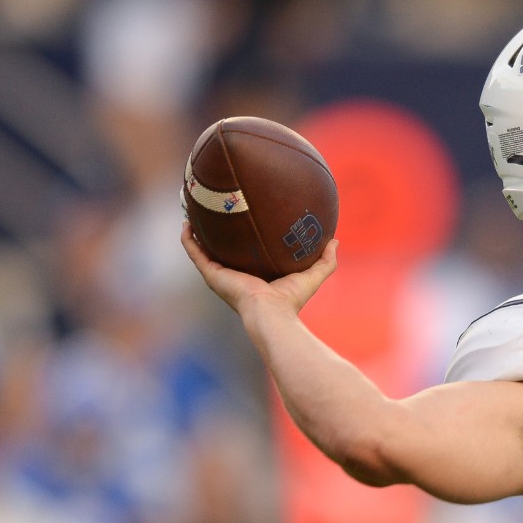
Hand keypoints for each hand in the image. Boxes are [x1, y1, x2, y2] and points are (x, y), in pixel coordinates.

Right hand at [181, 222, 337, 316]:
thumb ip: (326, 260)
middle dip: (216, 231)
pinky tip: (187, 222)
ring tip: (194, 210)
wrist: (272, 312)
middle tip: (215, 209)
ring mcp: (219, 274)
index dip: (242, 238)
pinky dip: (188, 238)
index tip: (243, 218)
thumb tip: (335, 240)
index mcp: (253, 275)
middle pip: (220, 249)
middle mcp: (233, 274)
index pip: (245, 254)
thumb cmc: (292, 299)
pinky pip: (194, 253)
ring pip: (202, 248)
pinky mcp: (211, 273)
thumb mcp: (313, 275)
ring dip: (196, 231)